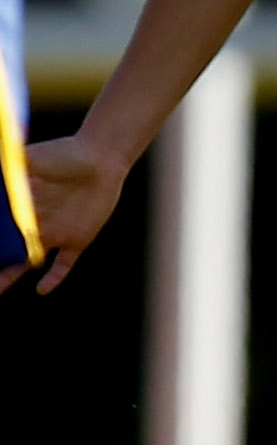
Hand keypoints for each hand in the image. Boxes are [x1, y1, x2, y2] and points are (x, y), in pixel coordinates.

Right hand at [0, 135, 132, 296]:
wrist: (100, 157)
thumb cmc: (62, 154)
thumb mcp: (26, 160)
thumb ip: (6, 168)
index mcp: (17, 206)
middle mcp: (32, 223)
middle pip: (6, 249)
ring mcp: (54, 233)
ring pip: (27, 261)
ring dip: (11, 276)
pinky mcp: (77, 239)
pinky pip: (64, 264)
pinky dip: (54, 278)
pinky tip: (42, 290)